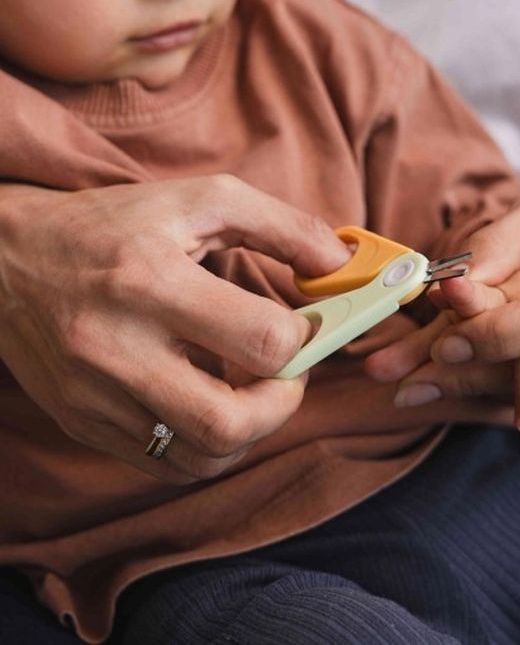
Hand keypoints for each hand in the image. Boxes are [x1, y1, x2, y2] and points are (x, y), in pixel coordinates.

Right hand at [0, 176, 349, 481]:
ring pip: (200, 457)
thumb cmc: (115, 223)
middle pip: (228, 422)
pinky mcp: (84, 423)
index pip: (261, 340)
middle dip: (283, 405)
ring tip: (251, 388)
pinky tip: (210, 402)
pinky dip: (205, 445)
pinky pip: (164, 465)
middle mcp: (117, 346)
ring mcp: (96, 395)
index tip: (305, 325)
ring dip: (248, 431)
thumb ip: (282, 226)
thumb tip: (341, 266)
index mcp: (151, 279)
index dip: (305, 339)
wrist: (9, 259)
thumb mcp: (201, 199)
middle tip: (288, 374)